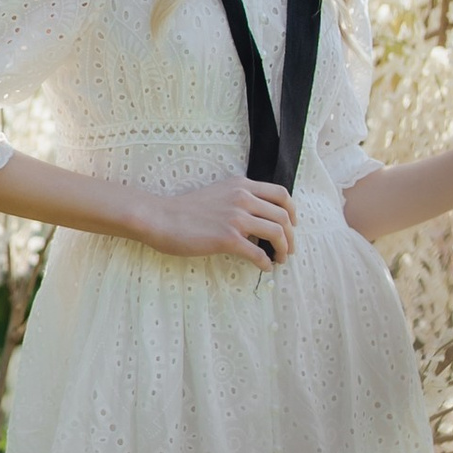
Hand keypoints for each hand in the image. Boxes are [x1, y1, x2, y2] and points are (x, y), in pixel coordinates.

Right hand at [143, 172, 296, 267]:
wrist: (161, 217)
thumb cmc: (185, 209)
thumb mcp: (218, 193)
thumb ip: (239, 199)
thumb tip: (258, 219)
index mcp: (241, 185)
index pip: (281, 194)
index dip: (292, 211)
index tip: (292, 225)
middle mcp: (243, 198)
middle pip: (283, 216)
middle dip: (291, 236)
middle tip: (288, 249)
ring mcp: (236, 218)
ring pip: (276, 233)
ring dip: (283, 249)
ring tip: (280, 259)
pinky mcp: (228, 238)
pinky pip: (258, 253)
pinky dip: (265, 263)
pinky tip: (264, 268)